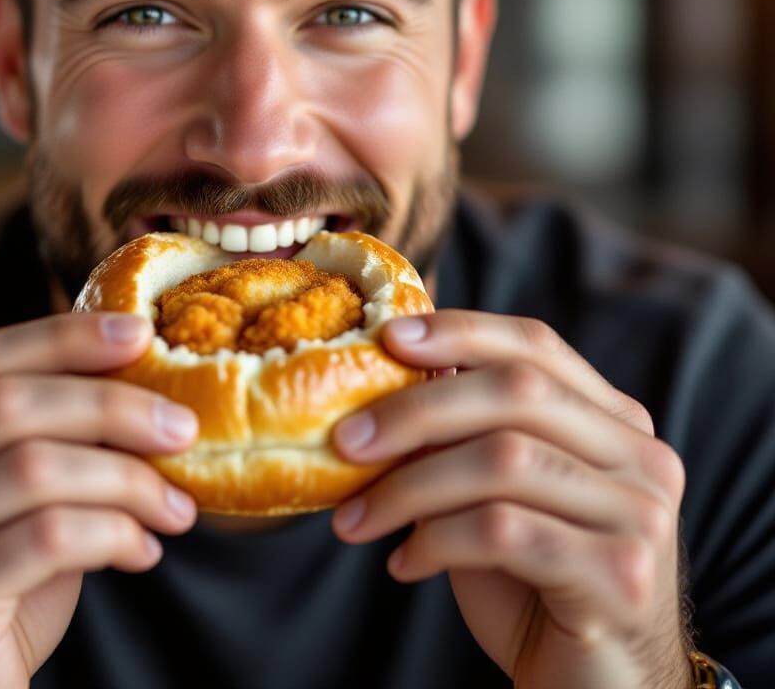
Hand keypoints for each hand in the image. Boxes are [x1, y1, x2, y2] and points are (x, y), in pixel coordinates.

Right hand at [0, 312, 199, 688]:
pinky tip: (142, 552)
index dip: (66, 336)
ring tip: (176, 507)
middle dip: (112, 405)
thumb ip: (56, 442)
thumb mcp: (19, 504)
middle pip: (9, 404)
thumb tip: (148, 387)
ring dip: (127, 480)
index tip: (141, 333)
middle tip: (183, 427)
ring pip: (34, 468)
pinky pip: (48, 538)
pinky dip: (113, 534)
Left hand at [329, 310, 692, 688]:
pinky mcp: (619, 574)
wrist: (596, 687)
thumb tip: (389, 374)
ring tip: (356, 519)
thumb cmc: (533, 582)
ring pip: (503, 461)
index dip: (461, 331)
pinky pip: (504, 531)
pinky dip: (436, 541)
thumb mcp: (495, 494)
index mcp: (614, 420)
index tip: (387, 337)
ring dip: (408, 487)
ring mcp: (639, 513)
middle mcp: (640, 456)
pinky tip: (404, 564)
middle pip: (516, 392)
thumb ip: (466, 434)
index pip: (535, 346)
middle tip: (345, 440)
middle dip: (416, 410)